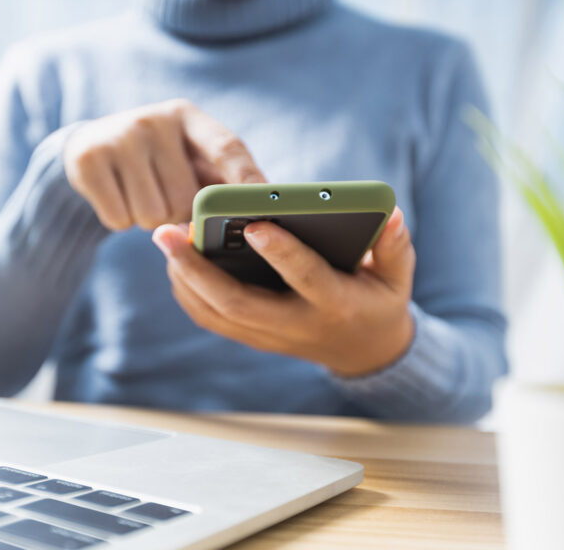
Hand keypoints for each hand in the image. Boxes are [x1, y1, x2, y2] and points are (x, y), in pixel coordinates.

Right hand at [64, 99, 265, 230]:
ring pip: (153, 216)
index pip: (227, 147)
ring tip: (139, 194)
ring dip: (149, 220)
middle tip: (164, 196)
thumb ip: (221, 179)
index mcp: (187, 116)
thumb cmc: (155, 160)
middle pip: (186, 199)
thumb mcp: (187, 155)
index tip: (265, 203)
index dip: (247, 178)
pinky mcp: (87, 160)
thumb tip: (262, 210)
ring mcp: (118, 137)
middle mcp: (154, 120)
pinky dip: (120, 220)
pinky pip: (119, 219)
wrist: (90, 145)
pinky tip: (116, 197)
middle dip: (178, 213)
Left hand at [152, 207, 415, 376]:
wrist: (363, 350)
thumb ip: (393, 244)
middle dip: (197, 267)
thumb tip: (388, 213)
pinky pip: (210, 318)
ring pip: (215, 313)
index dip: (282, 252)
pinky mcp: (251, 338)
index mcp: (335, 304)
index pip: (305, 277)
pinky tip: (174, 260)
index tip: (255, 224)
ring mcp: (269, 336)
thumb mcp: (397, 275)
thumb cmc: (377, 298)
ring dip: (184, 277)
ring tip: (166, 237)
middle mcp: (295, 325)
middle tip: (167, 231)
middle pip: (237, 302)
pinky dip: (186, 291)